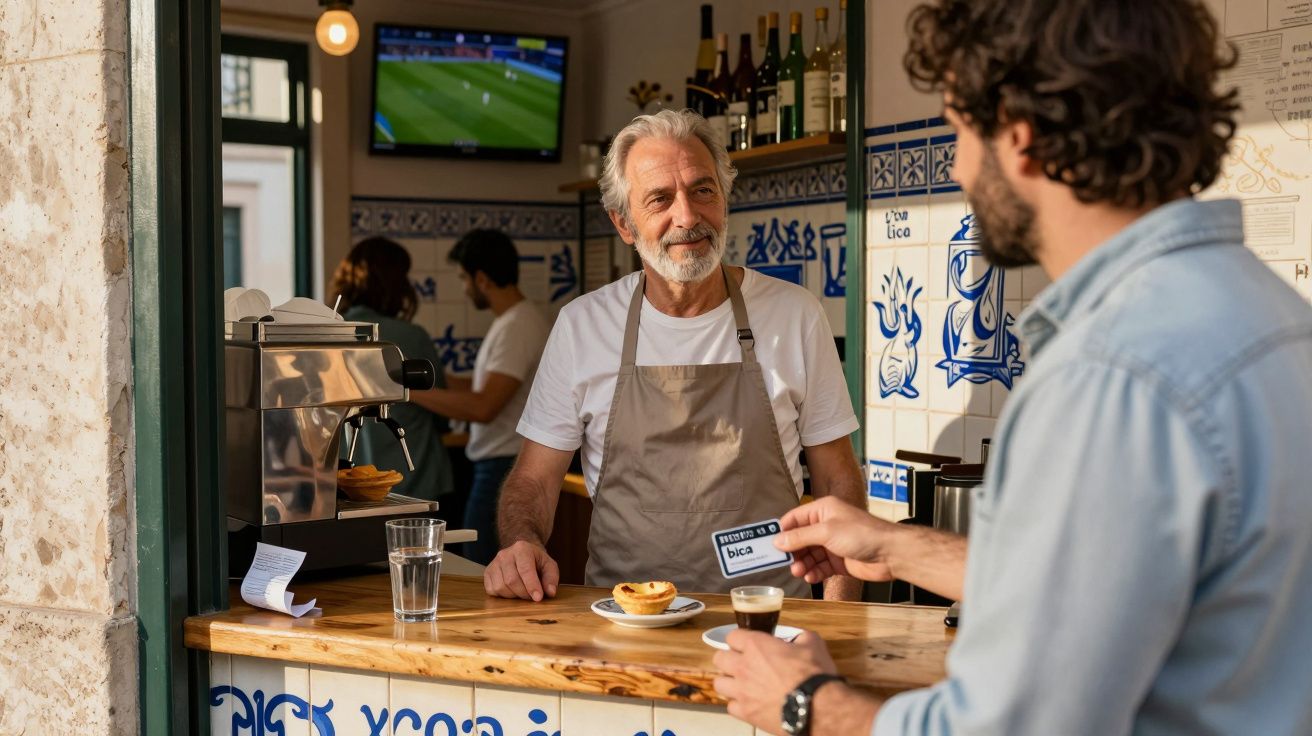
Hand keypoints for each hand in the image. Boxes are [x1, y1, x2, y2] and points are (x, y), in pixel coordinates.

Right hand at [483, 540, 559, 600]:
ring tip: (522, 592)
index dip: (532, 586)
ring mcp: (493, 563)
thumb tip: (550, 592)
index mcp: (521, 548)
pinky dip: (503, 596)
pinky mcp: (487, 573)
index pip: (525, 569)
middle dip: (524, 593)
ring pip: (500, 587)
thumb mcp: (549, 565)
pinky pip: (492, 590)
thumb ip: (551, 578)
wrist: (521, 554)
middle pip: (511, 580)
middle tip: (532, 597)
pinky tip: (512, 591)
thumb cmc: (536, 561)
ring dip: (514, 596)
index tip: (538, 598)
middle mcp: (505, 554)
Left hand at [713, 630, 837, 733]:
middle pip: (719, 658)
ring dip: (729, 682)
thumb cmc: (813, 674)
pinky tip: (749, 703)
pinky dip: (738, 705)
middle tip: (742, 663)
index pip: (732, 636)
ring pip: (719, 683)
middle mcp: (743, 666)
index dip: (740, 640)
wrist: (816, 708)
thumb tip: (800, 639)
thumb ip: (801, 638)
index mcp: (756, 646)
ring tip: (741, 684)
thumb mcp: (813, 644)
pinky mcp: (745, 713)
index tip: (747, 644)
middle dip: (728, 659)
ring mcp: (741, 691)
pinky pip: (730, 707)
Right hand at [776, 497, 896, 583]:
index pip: (795, 519)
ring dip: (802, 564)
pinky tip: (811, 577)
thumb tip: (778, 540)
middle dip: (793, 552)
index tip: (772, 545)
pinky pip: (820, 567)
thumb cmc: (863, 534)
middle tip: (786, 563)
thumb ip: (800, 537)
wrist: (890, 553)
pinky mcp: (839, 561)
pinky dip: (814, 572)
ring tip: (799, 572)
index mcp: (823, 511)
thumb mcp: (826, 532)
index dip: (783, 532)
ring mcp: (833, 544)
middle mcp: (826, 526)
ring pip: (809, 555)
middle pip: (800, 539)